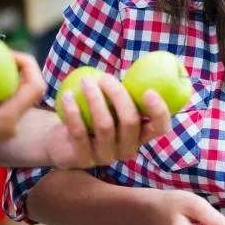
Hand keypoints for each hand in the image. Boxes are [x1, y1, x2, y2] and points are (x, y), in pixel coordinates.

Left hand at [46, 75, 173, 168]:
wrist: (63, 139)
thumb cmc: (95, 112)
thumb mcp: (113, 102)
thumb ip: (128, 90)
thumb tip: (144, 64)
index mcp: (141, 135)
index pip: (160, 127)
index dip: (159, 111)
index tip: (148, 90)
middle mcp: (128, 149)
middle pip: (130, 122)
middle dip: (119, 95)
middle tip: (106, 78)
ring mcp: (106, 156)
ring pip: (105, 126)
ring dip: (95, 98)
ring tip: (85, 80)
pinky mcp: (84, 159)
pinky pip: (80, 132)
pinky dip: (73, 110)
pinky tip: (67, 94)